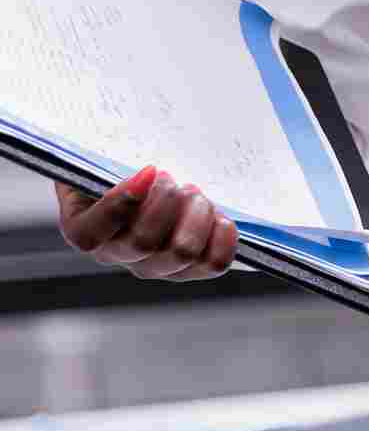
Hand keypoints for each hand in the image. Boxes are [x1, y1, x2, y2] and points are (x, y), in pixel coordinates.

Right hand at [56, 165, 237, 281]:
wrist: (145, 181)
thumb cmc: (117, 169)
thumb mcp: (98, 162)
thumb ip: (101, 167)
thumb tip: (138, 173)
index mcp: (84, 231)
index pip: (90, 234)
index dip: (121, 202)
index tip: (149, 170)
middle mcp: (116, 255)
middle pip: (144, 242)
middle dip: (168, 201)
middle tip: (174, 181)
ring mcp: (153, 266)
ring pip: (181, 252)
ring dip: (196, 215)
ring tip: (195, 195)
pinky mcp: (188, 268)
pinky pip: (213, 264)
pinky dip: (222, 237)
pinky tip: (220, 216)